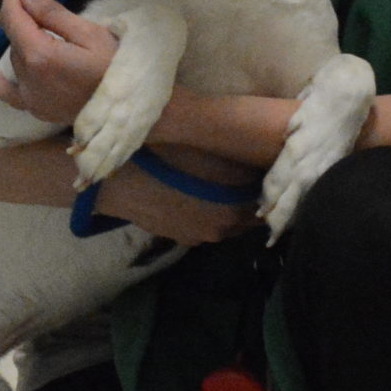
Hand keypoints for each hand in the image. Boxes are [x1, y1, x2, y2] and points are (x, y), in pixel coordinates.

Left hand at [0, 0, 116, 125]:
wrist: (130, 108)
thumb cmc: (117, 67)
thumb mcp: (89, 33)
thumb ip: (52, 14)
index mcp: (39, 56)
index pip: (14, 16)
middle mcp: (27, 77)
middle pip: (15, 34)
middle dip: (25, 6)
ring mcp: (30, 96)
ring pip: (16, 55)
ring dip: (23, 33)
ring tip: (38, 14)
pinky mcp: (38, 109)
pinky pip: (9, 93)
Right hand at [89, 158, 259, 245]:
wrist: (121, 183)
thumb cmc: (170, 161)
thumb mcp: (215, 153)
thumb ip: (245, 165)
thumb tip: (265, 167)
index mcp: (235, 213)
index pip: (266, 208)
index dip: (268, 190)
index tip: (268, 175)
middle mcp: (220, 233)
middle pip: (245, 218)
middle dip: (248, 201)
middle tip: (246, 178)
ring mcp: (196, 238)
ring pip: (222, 223)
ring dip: (225, 208)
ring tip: (217, 185)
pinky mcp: (175, 237)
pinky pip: (200, 224)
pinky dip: (204, 213)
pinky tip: (193, 194)